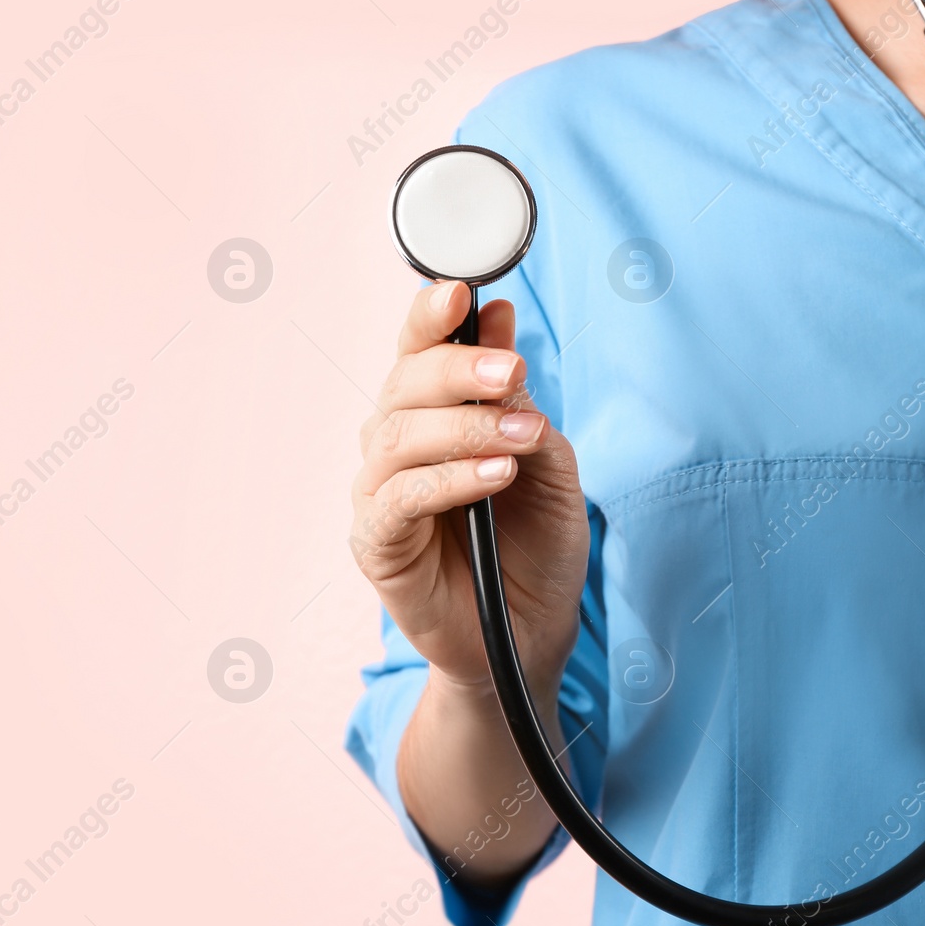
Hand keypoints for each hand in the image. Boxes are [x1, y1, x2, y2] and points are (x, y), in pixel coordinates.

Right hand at [350, 281, 588, 698]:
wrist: (532, 634)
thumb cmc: (535, 545)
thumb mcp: (547, 462)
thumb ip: (518, 399)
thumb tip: (499, 318)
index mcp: (430, 415)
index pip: (417, 351)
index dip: (430, 316)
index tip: (460, 291)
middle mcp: (394, 446)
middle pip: (401, 385)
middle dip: (457, 369)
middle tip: (512, 368)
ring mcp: (379, 495)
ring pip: (396, 436)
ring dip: (464, 427)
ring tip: (521, 436)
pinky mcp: (377, 545)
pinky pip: (399, 499)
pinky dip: (447, 480)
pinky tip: (494, 476)